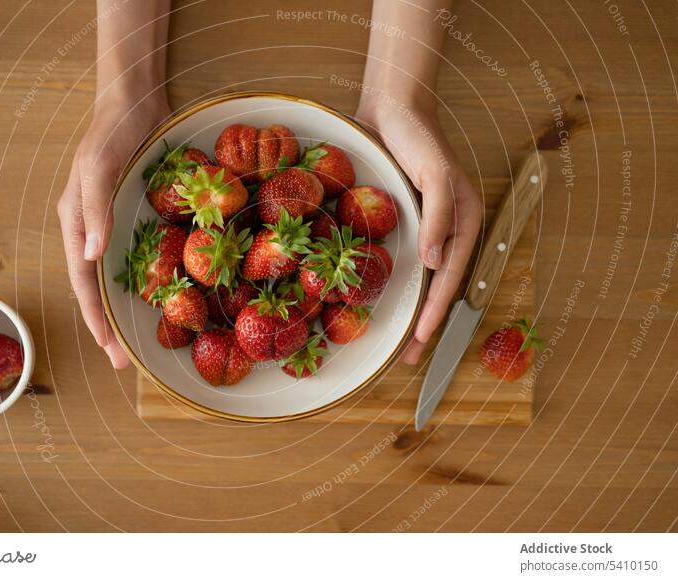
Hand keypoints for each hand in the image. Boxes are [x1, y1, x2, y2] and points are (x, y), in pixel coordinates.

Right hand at [57, 94, 169, 368]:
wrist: (135, 102)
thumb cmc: (111, 132)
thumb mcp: (99, 168)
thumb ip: (95, 209)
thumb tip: (90, 255)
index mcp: (75, 223)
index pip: (83, 281)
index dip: (95, 317)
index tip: (109, 350)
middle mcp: (93, 230)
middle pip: (98, 287)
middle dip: (109, 324)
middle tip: (125, 361)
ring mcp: (115, 224)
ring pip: (118, 276)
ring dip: (128, 307)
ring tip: (143, 338)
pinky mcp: (137, 216)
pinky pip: (141, 256)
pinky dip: (148, 279)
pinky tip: (164, 296)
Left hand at [356, 102, 481, 364]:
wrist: (393, 108)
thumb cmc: (417, 137)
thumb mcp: (433, 172)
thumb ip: (437, 216)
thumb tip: (436, 263)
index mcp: (463, 222)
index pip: (449, 279)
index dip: (434, 312)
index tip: (420, 341)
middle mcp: (446, 231)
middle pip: (437, 287)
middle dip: (424, 324)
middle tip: (406, 358)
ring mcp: (425, 228)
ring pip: (421, 280)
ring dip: (410, 311)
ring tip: (397, 342)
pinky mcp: (405, 222)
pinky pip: (403, 261)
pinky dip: (395, 285)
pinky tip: (382, 300)